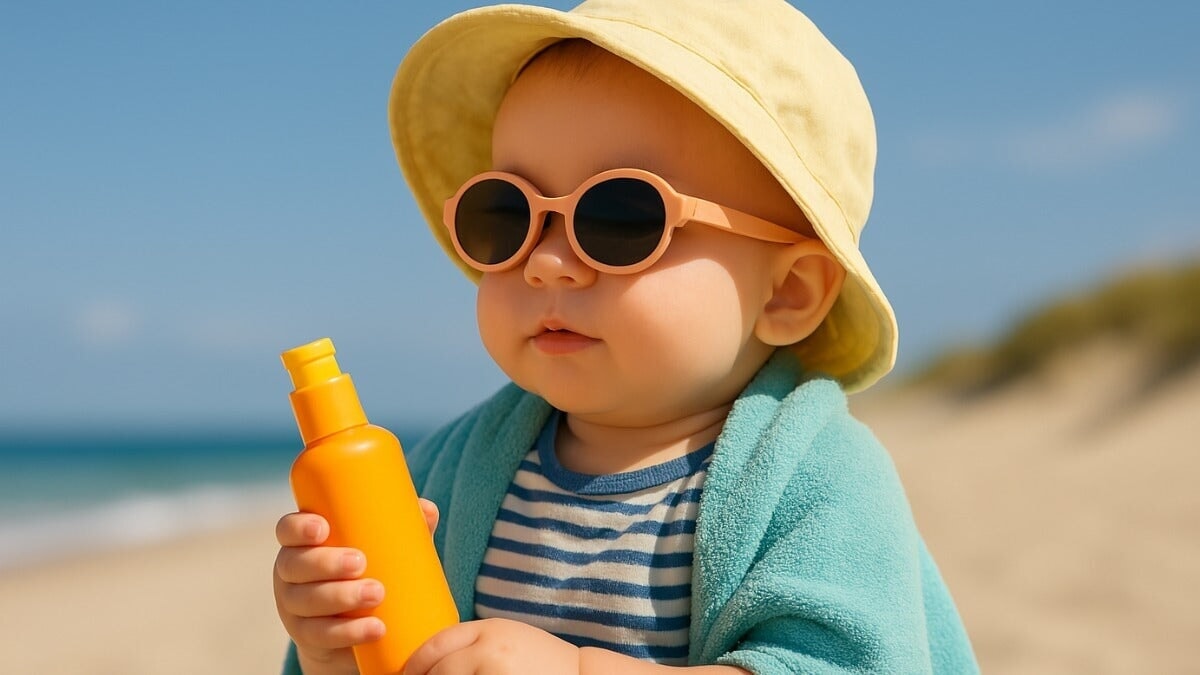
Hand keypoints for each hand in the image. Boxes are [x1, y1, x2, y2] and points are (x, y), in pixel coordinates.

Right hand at [273, 500, 440, 674]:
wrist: (352, 626)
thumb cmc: (367, 571)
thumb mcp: (380, 548)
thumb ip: (402, 527)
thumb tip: (428, 509)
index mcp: (303, 543)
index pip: (288, 529)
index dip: (299, 527)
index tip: (323, 528)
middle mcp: (290, 572)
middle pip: (296, 564)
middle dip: (327, 563)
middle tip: (361, 562)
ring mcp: (294, 606)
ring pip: (307, 601)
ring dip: (341, 597)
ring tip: (376, 594)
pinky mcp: (306, 637)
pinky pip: (321, 635)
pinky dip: (349, 633)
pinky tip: (375, 629)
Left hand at [403, 618, 579, 674]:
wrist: (579, 674)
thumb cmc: (540, 659)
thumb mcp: (506, 637)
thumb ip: (474, 642)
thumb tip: (433, 659)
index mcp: (489, 628)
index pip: (437, 643)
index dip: (415, 663)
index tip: (407, 674)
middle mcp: (489, 649)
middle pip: (439, 668)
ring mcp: (494, 672)